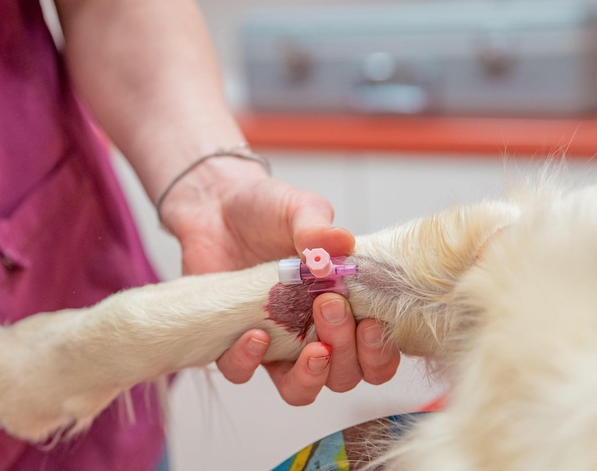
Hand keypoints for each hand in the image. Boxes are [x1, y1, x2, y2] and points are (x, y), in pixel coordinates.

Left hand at [161, 161, 400, 402]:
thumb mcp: (299, 209)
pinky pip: (242, 372)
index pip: (378, 352)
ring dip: (310, 377)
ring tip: (310, 349)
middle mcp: (314, 333)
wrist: (215, 205)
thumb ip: (318, 227)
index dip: (381, 352)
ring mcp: (275, 343)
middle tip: (329, 306)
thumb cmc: (267, 209)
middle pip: (345, 375)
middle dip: (346, 351)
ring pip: (300, 390)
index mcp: (346, 305)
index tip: (372, 323)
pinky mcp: (235, 343)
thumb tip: (341, 243)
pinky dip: (250, 361)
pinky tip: (254, 335)